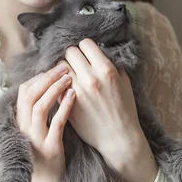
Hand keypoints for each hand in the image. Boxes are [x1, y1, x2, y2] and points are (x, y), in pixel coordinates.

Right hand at [13, 63, 75, 181]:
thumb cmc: (43, 160)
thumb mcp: (34, 135)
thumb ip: (36, 117)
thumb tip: (46, 93)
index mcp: (20, 124)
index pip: (23, 93)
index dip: (37, 78)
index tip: (52, 69)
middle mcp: (24, 129)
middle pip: (29, 95)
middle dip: (46, 78)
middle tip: (62, 66)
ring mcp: (36, 139)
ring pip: (40, 106)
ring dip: (54, 88)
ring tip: (69, 76)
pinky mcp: (50, 148)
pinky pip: (56, 123)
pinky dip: (64, 107)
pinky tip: (74, 96)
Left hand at [63, 39, 157, 181]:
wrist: (118, 137)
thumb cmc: (124, 109)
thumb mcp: (124, 82)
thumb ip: (112, 64)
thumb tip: (101, 51)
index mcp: (106, 69)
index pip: (85, 44)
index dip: (85, 48)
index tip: (85, 55)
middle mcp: (90, 78)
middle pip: (69, 52)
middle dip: (72, 57)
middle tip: (75, 64)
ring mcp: (77, 91)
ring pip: (60, 68)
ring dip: (63, 70)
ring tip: (68, 76)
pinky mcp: (68, 103)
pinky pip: (57, 85)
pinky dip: (59, 85)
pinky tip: (65, 89)